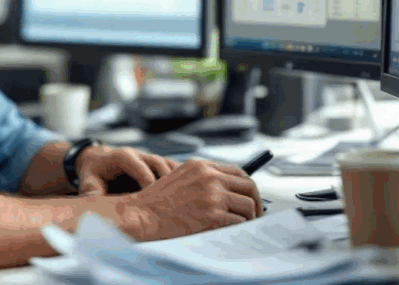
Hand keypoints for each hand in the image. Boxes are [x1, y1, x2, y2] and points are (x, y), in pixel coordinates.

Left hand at [75, 145, 178, 195]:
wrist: (98, 160)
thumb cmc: (94, 172)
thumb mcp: (88, 179)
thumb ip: (91, 188)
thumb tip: (93, 197)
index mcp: (123, 156)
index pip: (140, 168)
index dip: (148, 184)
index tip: (154, 203)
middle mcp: (139, 154)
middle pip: (159, 164)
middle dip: (167, 183)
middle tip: (173, 203)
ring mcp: (150, 158)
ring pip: (170, 164)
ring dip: (178, 180)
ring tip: (186, 199)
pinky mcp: (157, 163)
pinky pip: (173, 168)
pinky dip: (182, 179)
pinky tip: (188, 195)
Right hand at [116, 159, 262, 240]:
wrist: (143, 214)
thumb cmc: (157, 202)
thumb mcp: (180, 178)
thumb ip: (203, 180)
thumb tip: (230, 192)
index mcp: (202, 166)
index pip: (239, 172)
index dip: (248, 187)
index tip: (250, 198)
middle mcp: (209, 177)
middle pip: (249, 186)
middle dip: (255, 203)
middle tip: (254, 215)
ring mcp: (212, 195)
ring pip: (248, 206)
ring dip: (248, 218)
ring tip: (239, 226)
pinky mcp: (213, 215)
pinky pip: (239, 222)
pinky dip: (238, 229)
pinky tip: (229, 232)